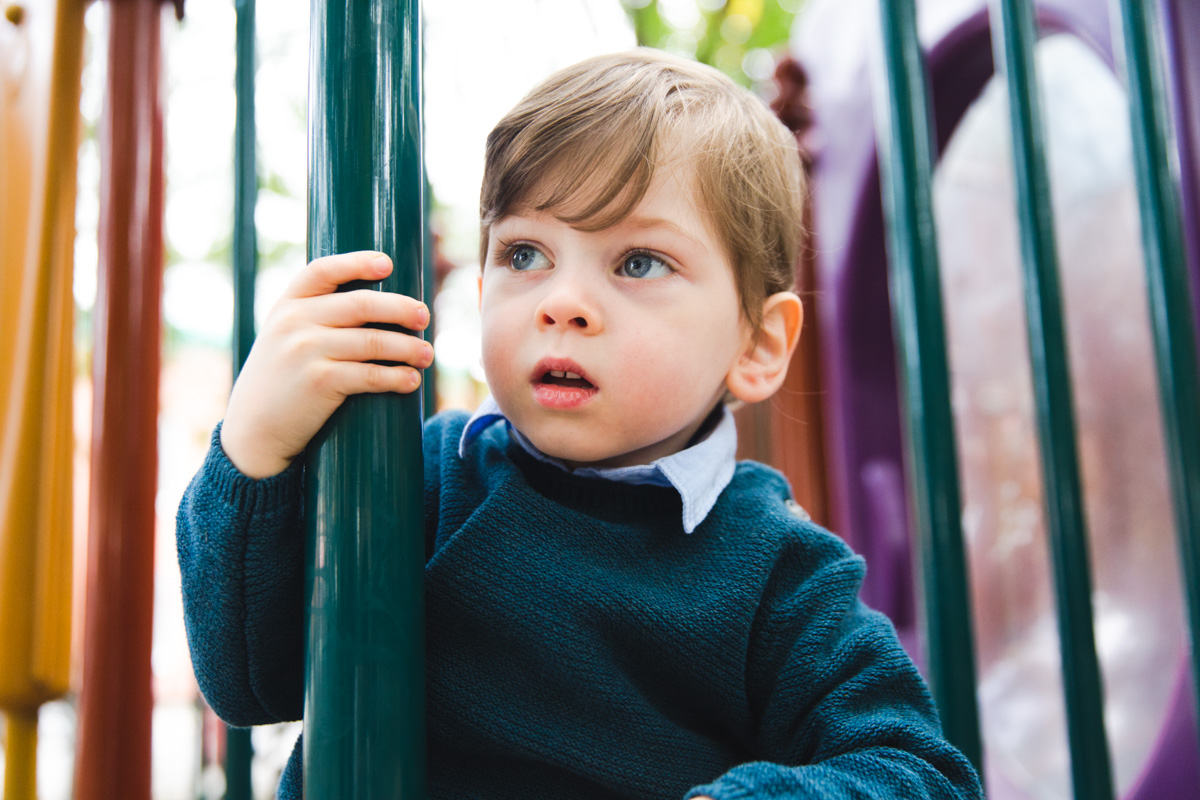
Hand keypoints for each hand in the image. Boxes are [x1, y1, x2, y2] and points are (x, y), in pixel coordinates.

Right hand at [220, 251, 432, 478]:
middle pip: (362, 304)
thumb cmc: (281, 380)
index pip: (324, 270)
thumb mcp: (283, 336)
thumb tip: (376, 304)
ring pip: (374, 341)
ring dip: (409, 348)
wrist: (253, 429)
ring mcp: (307, 351)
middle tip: (424, 317)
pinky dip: (397, 377)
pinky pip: (370, 374)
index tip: (388, 263)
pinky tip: (411, 380)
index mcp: (288, 304)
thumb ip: (314, 316)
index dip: (358, 262)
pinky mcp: (320, 382)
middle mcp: (295, 322)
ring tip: (427, 355)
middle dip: (401, 308)